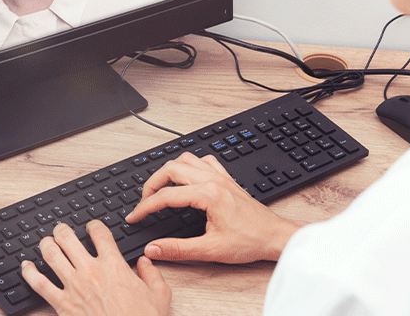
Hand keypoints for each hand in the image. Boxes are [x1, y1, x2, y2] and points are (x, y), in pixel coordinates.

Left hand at [21, 221, 170, 315]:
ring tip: (46, 241)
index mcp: (113, 265)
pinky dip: (29, 272)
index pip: (99, 233)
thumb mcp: (159, 294)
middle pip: (68, 238)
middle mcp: (90, 271)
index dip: (94, 225)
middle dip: (62, 230)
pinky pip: (39, 284)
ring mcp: (73, 287)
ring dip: (46, 244)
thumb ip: (152, 273)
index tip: (92, 227)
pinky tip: (26, 266)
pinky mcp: (62, 304)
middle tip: (61, 229)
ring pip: (51, 255)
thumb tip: (146, 262)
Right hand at [126, 152, 303, 263]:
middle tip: (144, 202)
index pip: (166, 196)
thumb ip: (178, 250)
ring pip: (186, 159)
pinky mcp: (227, 179)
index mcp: (208, 195)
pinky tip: (186, 178)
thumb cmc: (250, 241)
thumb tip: (154, 249)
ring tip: (160, 188)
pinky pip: (204, 161)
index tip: (135, 217)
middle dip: (152, 184)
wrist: (274, 236)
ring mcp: (221, 177)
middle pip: (171, 168)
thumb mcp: (211, 250)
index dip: (145, 207)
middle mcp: (214, 180)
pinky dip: (189, 166)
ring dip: (169, 171)